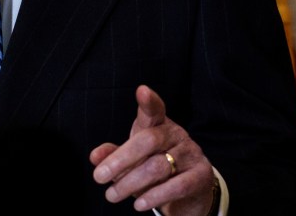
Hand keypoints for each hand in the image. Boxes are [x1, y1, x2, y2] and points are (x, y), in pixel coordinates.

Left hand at [91, 85, 215, 214]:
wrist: (190, 192)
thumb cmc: (156, 167)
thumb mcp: (133, 160)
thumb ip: (114, 156)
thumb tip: (94, 157)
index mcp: (159, 125)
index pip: (154, 110)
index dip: (149, 101)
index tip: (142, 91)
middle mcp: (177, 134)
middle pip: (149, 140)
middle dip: (121, 160)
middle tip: (98, 177)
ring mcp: (191, 153)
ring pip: (158, 166)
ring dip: (131, 183)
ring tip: (112, 195)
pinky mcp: (201, 175)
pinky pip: (178, 186)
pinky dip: (155, 196)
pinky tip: (139, 204)